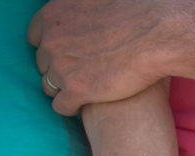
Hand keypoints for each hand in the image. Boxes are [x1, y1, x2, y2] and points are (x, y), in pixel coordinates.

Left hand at [28, 0, 169, 114]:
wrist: (158, 35)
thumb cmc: (137, 12)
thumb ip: (82, 5)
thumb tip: (87, 8)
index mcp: (53, 15)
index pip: (36, 35)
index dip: (51, 45)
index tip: (66, 52)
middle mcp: (51, 40)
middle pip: (42, 62)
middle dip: (57, 68)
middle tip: (79, 73)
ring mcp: (61, 66)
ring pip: (48, 85)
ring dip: (62, 90)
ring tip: (81, 92)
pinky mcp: (76, 91)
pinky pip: (61, 106)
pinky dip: (70, 107)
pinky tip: (82, 107)